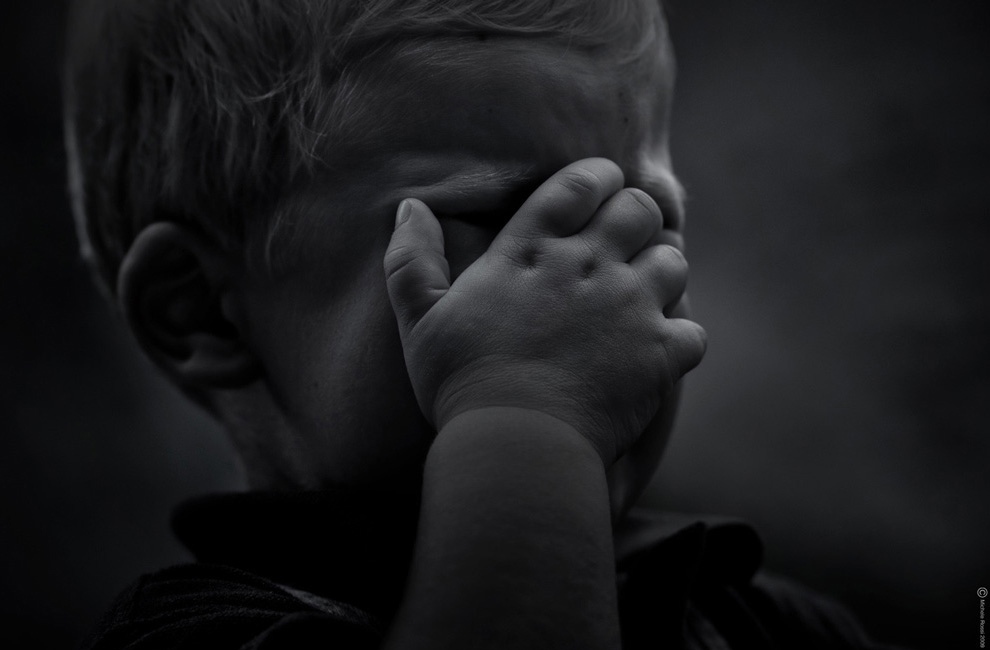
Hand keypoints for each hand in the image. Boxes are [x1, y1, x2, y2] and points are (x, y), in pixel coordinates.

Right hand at [384, 158, 705, 465]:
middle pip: (640, 210)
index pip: (580, 183)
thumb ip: (412, 258)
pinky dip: (679, 339)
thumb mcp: (419, 317)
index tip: (600, 187)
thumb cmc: (461, 380)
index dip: (598, 177)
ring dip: (661, 273)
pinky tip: (655, 352)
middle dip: (636, 218)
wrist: (516, 443)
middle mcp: (590, 265)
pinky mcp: (660, 354)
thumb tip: (409, 207)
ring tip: (639, 295)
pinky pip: (692, 331)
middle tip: (622, 243)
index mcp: (533, 249)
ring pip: (674, 262)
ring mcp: (631, 307)